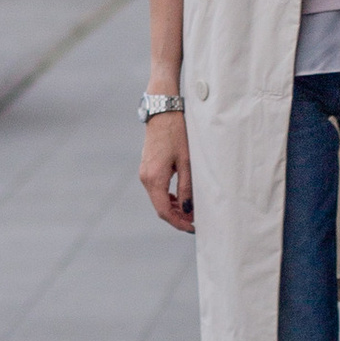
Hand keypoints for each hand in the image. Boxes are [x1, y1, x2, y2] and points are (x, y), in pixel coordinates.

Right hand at [139, 114, 195, 233]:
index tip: (192, 228)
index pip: (164, 211)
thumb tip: (188, 210)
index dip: (178, 222)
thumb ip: (186, 188)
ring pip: (158, 199)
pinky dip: (168, 198)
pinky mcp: (147, 169)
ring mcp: (144, 173)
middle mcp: (145, 178)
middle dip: (177, 217)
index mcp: (154, 178)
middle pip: (160, 207)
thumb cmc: (177, 134)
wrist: (163, 112)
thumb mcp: (186, 162)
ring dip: (173, 208)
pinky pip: (156, 190)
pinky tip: (180, 199)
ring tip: (191, 212)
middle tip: (194, 222)